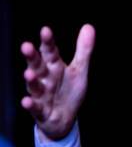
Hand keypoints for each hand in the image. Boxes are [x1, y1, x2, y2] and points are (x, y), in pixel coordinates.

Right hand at [20, 24, 94, 140]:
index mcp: (53, 67)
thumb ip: (83, 51)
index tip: (46, 30)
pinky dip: (31, 105)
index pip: (50, 52)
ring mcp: (41, 94)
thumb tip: (89, 27)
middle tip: (26, 46)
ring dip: (31, 79)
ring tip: (29, 73)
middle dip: (32, 57)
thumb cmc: (68, 92)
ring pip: (34, 85)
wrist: (63, 119)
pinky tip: (27, 101)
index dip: (48, 42)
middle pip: (37, 65)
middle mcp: (44, 78)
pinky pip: (35, 108)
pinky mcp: (40, 111)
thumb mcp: (79, 71)